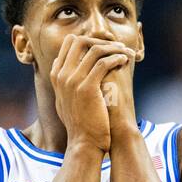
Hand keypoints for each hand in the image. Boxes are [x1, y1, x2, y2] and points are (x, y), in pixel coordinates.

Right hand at [49, 35, 133, 151]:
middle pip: (80, 41)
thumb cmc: (80, 122)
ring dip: (112, 48)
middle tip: (115, 45)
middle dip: (100, 39)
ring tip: (125, 52)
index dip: (89, 39)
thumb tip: (61, 64)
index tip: (104, 44)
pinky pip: (103, 63)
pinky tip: (125, 60)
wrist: (84, 142)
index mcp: (56, 76)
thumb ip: (63, 81)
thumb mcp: (64, 99)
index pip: (69, 43)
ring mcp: (73, 81)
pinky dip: (116, 58)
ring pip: (94, 50)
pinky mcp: (87, 88)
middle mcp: (62, 76)